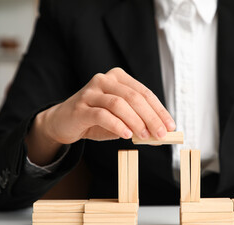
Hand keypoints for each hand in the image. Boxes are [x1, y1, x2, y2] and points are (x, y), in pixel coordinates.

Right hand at [26, 67, 175, 165]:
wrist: (63, 122)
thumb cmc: (95, 119)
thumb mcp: (120, 119)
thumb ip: (137, 121)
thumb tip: (159, 133)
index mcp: (118, 78)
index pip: (144, 93)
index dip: (159, 110)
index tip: (171, 126)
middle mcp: (105, 80)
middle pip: (134, 97)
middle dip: (151, 117)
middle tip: (161, 134)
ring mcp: (91, 92)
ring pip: (119, 104)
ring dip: (136, 122)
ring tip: (145, 136)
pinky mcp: (80, 106)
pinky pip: (102, 115)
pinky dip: (117, 125)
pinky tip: (126, 135)